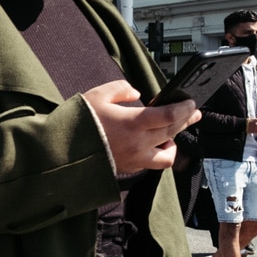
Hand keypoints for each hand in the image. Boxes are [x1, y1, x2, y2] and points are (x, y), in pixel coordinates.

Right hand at [82, 80, 200, 174]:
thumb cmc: (79, 123)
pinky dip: (157, 155)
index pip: (170, 115)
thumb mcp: (98, 95)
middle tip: (193, 114)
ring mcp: (135, 158)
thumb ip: (121, 89)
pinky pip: (152, 163)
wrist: (63, 151)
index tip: (190, 103)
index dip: (184, 108)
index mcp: (133, 122)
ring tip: (171, 135)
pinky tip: (153, 147)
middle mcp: (139, 142)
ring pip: (167, 154)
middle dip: (186, 121)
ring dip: (173, 143)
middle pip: (172, 131)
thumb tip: (136, 93)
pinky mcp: (129, 167)